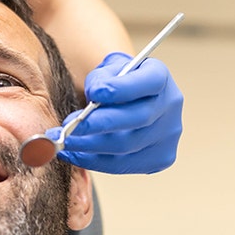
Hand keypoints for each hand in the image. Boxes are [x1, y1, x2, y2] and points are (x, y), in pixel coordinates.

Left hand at [54, 53, 182, 173]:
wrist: (133, 102)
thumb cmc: (118, 83)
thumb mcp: (109, 69)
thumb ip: (102, 77)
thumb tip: (94, 95)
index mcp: (159, 77)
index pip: (147, 82)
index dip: (121, 89)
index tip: (93, 93)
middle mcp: (170, 106)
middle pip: (137, 119)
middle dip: (98, 124)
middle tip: (69, 126)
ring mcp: (168, 135)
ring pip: (126, 146)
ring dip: (89, 146)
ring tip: (64, 141)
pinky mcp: (159, 158)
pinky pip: (122, 165)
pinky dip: (93, 161)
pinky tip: (73, 153)